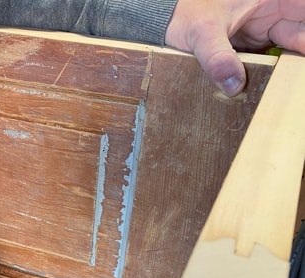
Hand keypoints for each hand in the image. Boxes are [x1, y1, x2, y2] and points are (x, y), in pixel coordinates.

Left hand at [165, 0, 304, 95]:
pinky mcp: (251, 47)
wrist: (163, 22)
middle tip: (296, 81)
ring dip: (288, 69)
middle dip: (300, 55)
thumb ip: (217, 57)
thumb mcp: (201, 32)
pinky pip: (270, 62)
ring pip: (288, 49)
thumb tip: (234, 86)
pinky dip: (272, 75)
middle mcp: (271, 10)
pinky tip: (272, 92)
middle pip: (299, 32)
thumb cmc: (183, 14)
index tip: (303, 51)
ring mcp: (262, 29)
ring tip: (289, 90)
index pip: (303, 9)